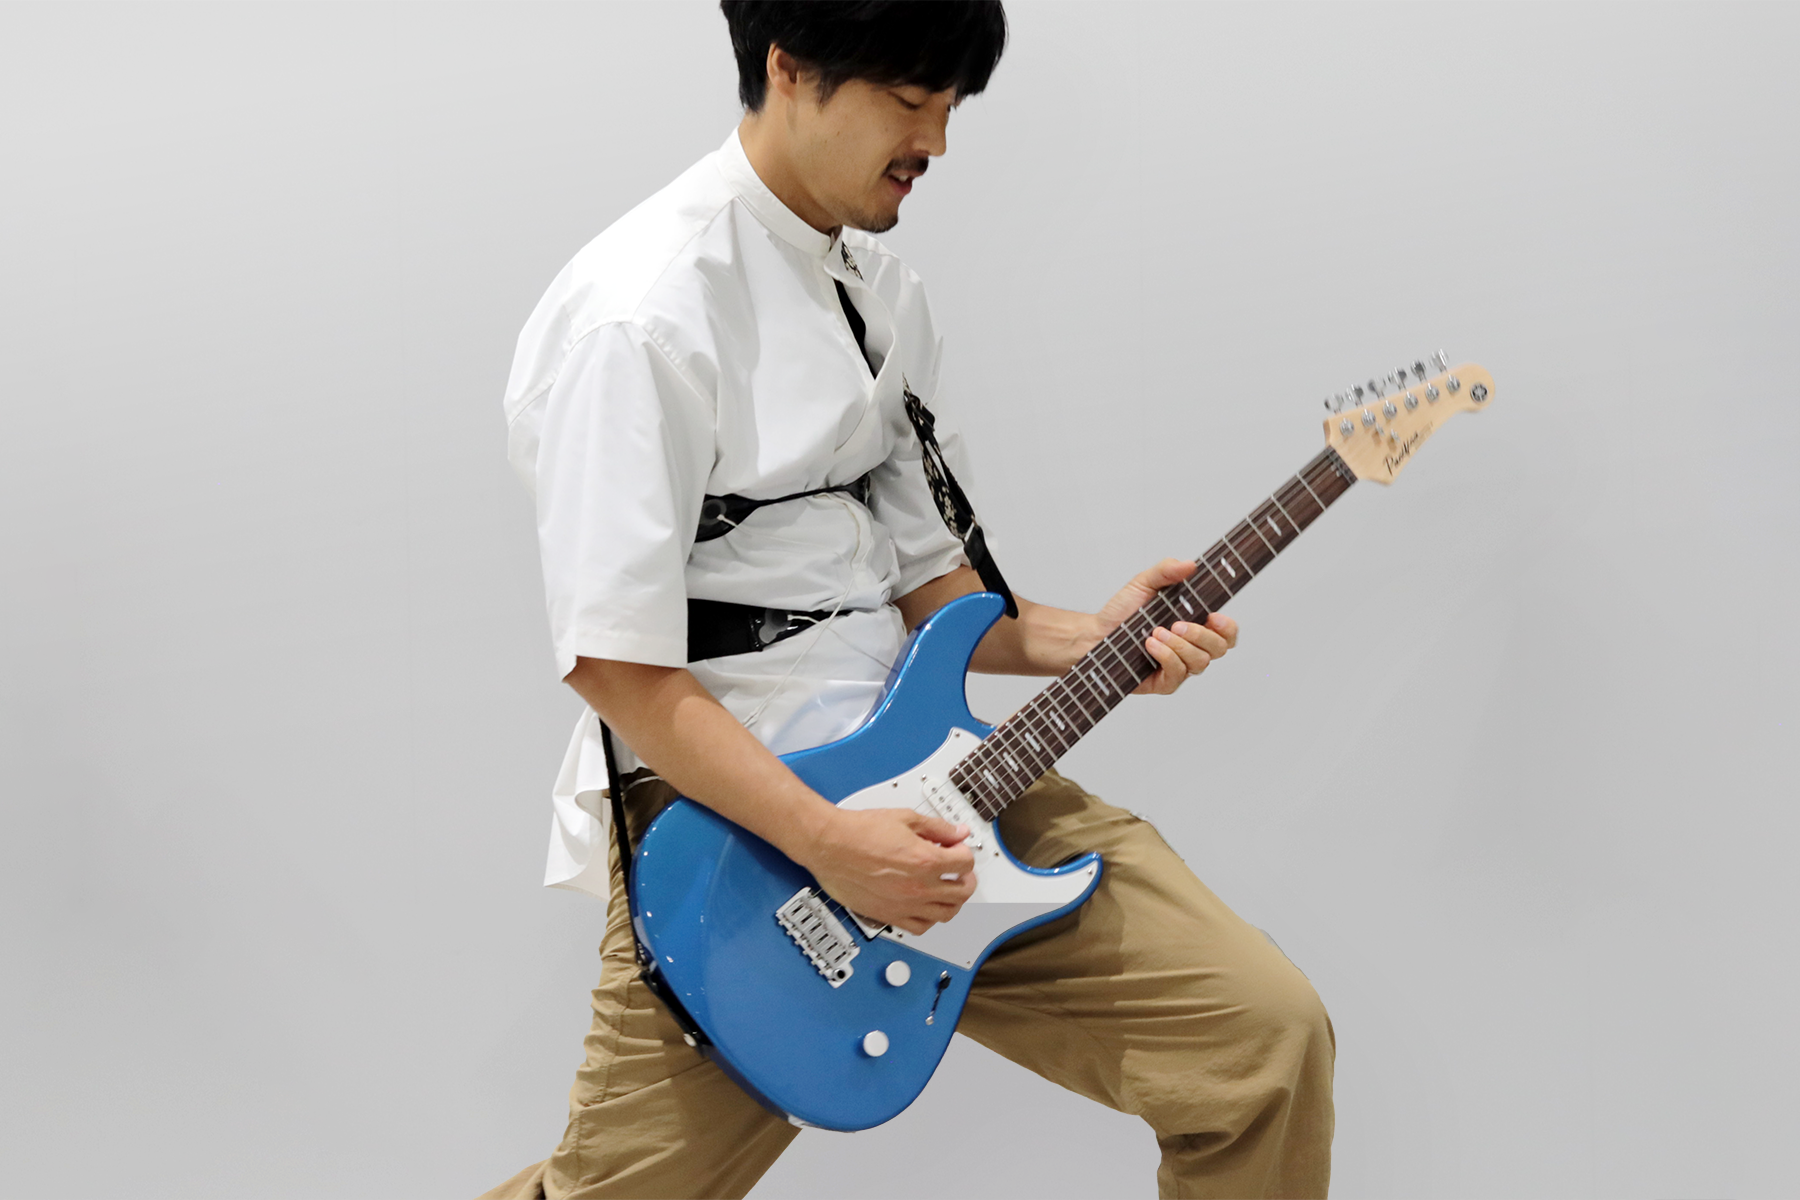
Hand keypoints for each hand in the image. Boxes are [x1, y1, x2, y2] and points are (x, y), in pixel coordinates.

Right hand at [791, 806, 977, 934]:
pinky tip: (927, 908)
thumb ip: (937, 827)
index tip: (958, 849)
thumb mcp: (905, 818)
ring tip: (949, 890)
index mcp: (926, 860)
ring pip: (946, 914)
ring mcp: (904, 905)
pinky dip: (930, 920)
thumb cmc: (858, 831)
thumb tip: (957, 832)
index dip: (965, 852)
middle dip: (967, 879)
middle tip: (961, 871)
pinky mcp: (888, 915)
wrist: (829, 844)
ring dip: (953, 902)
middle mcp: (918, 887)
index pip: (965, 862)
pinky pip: (920, 928)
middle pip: (962, 892)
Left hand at [1094, 558, 1239, 695]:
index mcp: (1195, 623)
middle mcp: (1191, 646)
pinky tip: (1151, 646)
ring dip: (1180, 646)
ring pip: (1200, 662)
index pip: (1226, 631)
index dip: (1227, 627)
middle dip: (1201, 635)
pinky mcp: (1165, 682)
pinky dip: (1167, 657)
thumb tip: (1189, 565)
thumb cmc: (1122, 612)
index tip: (1214, 616)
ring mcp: (1180, 665)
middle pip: (1219, 648)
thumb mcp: (1143, 583)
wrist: (1095, 634)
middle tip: (1177, 624)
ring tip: (1156, 633)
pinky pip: (1178, 674)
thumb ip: (1166, 571)